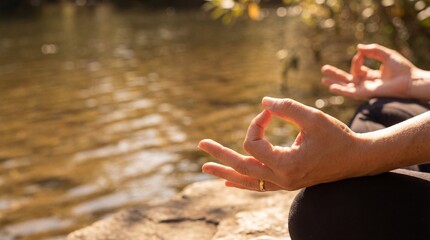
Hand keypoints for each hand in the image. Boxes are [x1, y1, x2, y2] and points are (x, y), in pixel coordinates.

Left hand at [198, 97, 364, 190]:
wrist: (356, 159)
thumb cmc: (337, 137)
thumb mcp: (313, 118)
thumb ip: (287, 108)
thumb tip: (262, 102)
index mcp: (286, 164)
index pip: (253, 143)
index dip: (256, 123)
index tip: (268, 112)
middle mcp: (281, 179)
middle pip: (241, 167)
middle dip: (220, 154)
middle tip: (200, 145)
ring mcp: (283, 184)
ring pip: (247, 180)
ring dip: (226, 171)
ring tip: (206, 167)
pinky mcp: (286, 183)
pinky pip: (258, 186)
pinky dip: (241, 182)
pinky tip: (228, 181)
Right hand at [321, 43, 418, 99]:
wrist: (409, 80)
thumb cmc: (401, 68)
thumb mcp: (385, 54)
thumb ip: (372, 50)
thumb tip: (358, 48)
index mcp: (372, 75)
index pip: (358, 67)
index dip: (357, 59)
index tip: (361, 53)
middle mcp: (367, 83)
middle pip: (347, 79)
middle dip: (336, 74)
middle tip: (324, 69)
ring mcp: (365, 88)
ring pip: (346, 86)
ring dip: (335, 83)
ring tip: (323, 80)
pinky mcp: (365, 93)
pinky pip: (350, 92)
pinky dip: (341, 90)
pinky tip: (331, 87)